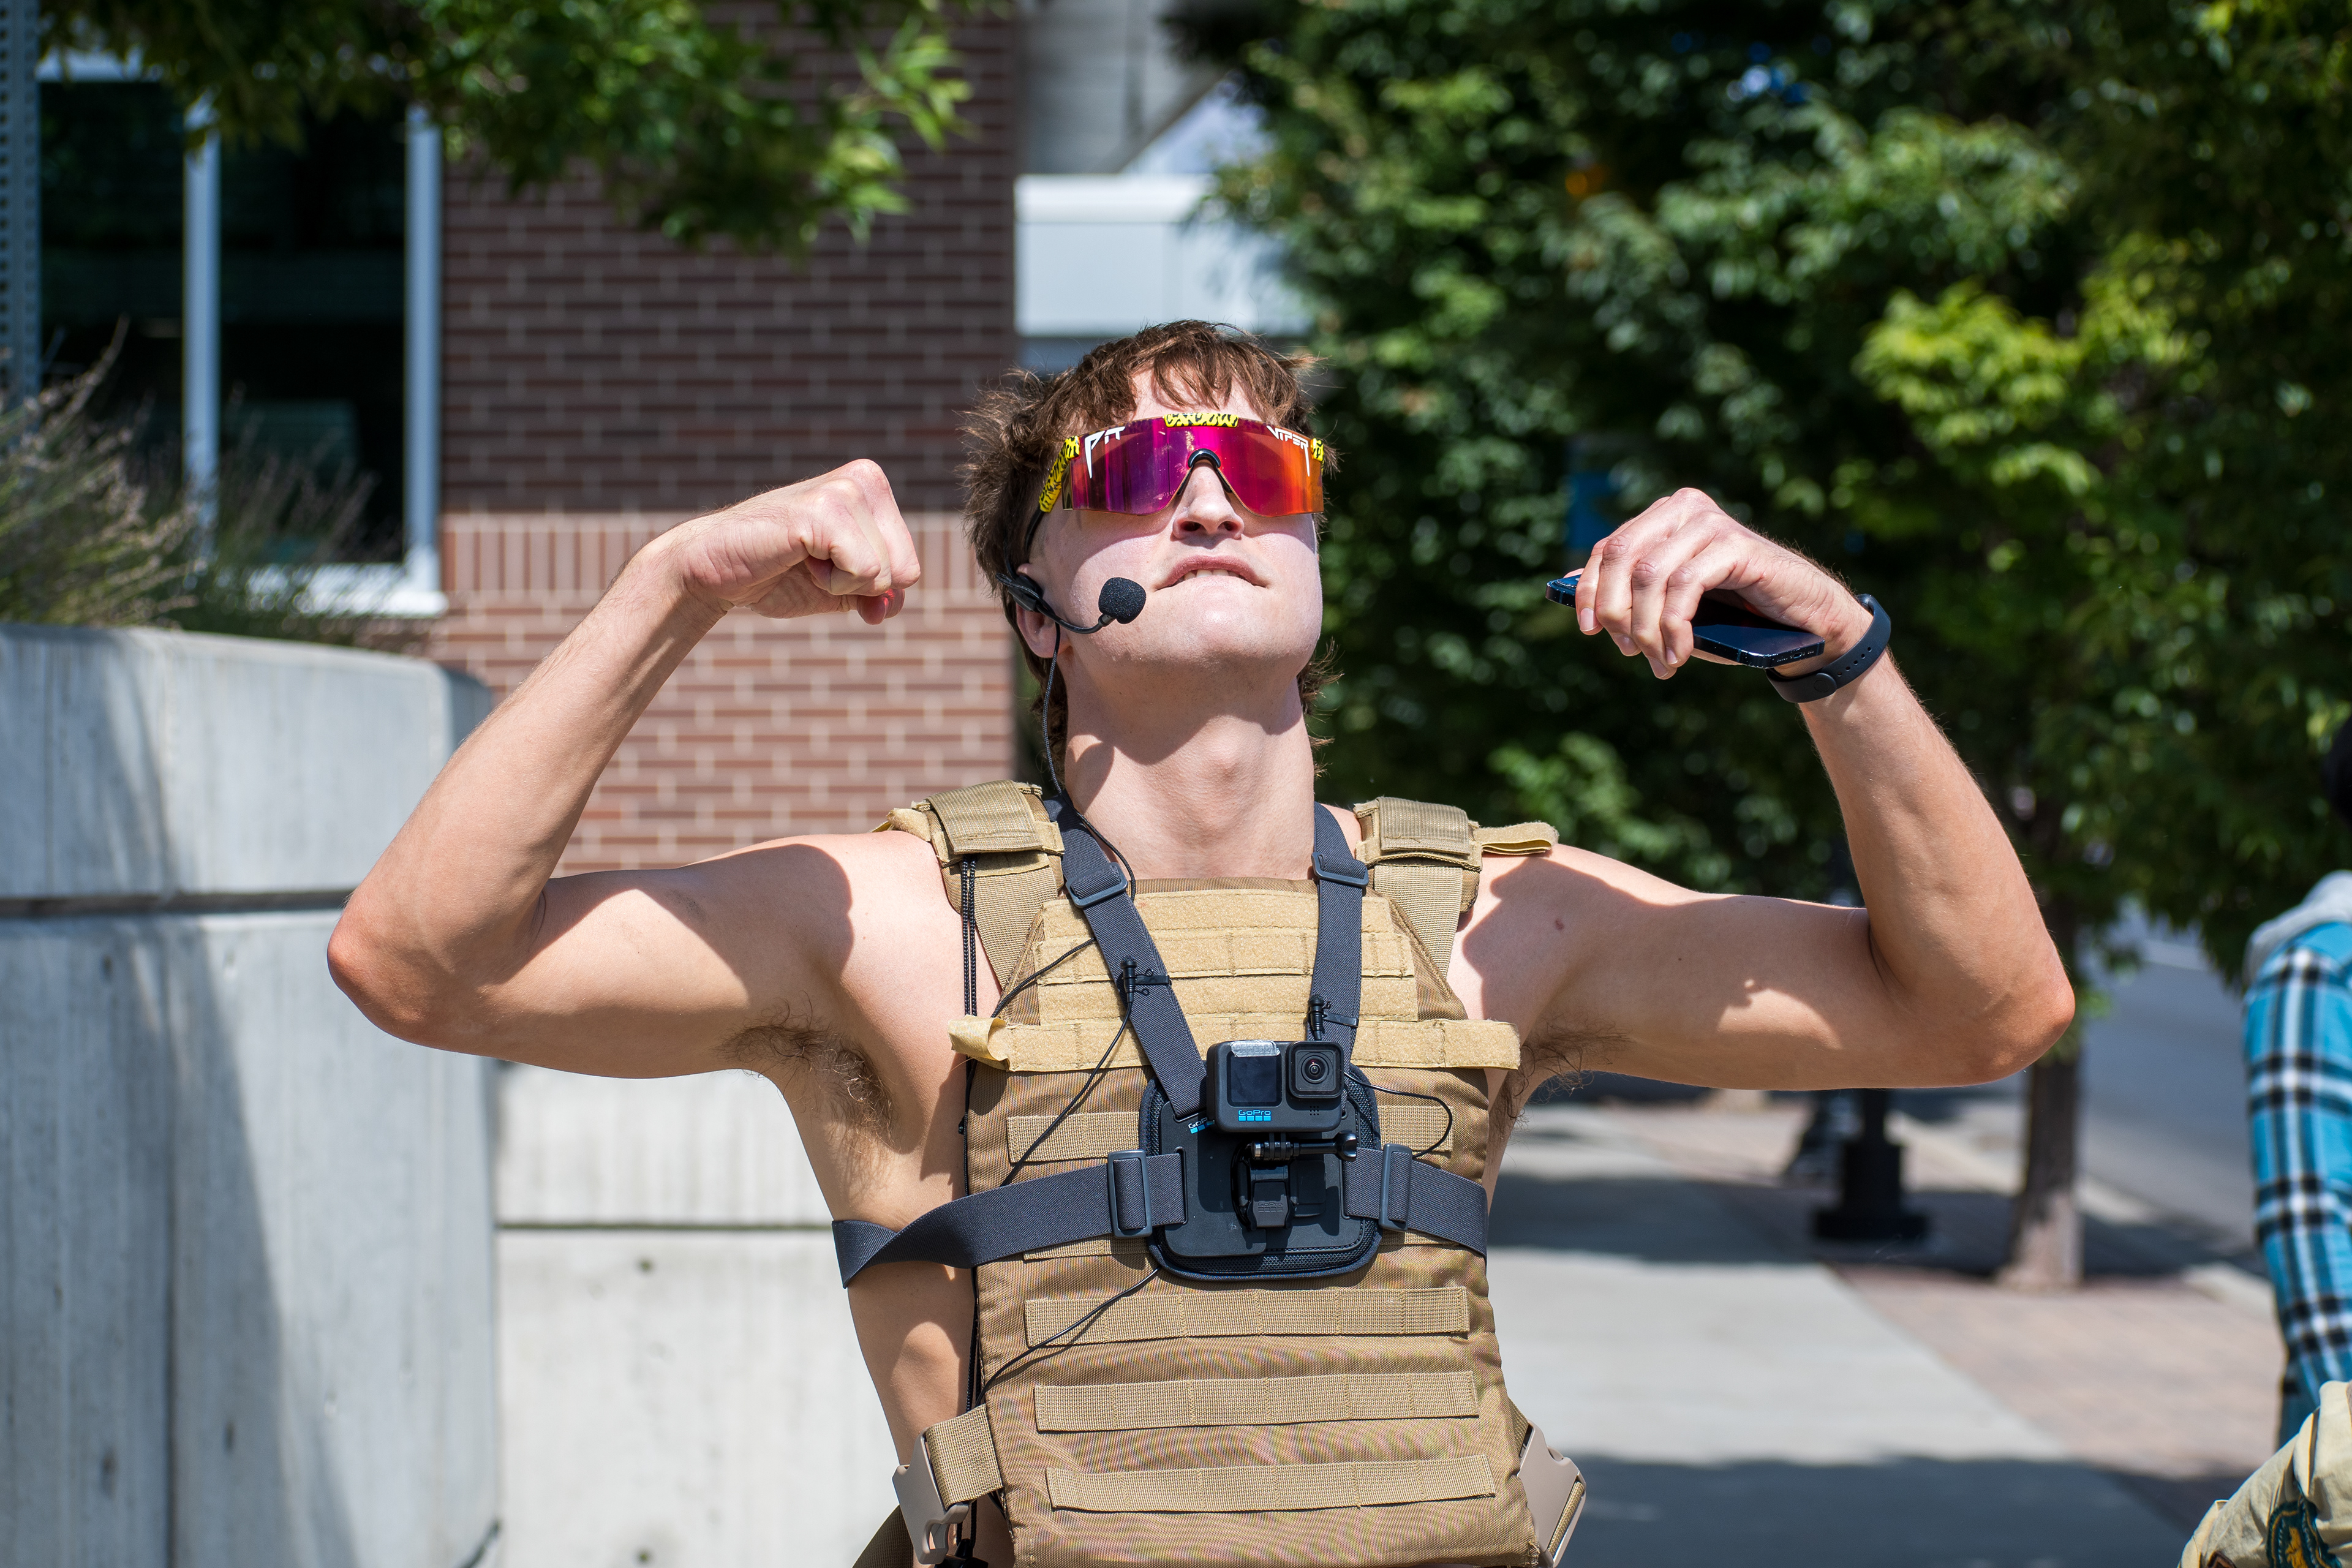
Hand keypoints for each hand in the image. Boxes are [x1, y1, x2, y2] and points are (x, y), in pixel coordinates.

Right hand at [658, 460, 921, 625]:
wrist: (713, 571)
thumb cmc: (776, 576)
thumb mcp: (841, 591)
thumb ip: (879, 596)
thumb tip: (894, 606)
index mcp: (874, 489)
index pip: (911, 568)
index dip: (870, 589)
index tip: (826, 567)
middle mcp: (866, 478)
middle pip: (905, 572)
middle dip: (858, 588)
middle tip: (810, 564)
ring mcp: (846, 490)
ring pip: (885, 575)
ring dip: (840, 585)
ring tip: (801, 558)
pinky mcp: (824, 510)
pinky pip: (865, 573)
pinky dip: (830, 583)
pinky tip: (796, 557)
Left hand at [1573, 489, 1870, 678]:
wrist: (1801, 626)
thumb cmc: (1732, 616)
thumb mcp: (1669, 606)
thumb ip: (1626, 593)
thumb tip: (1569, 588)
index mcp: (1664, 517)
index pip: (1609, 549)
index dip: (1591, 591)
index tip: (1589, 631)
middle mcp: (1685, 510)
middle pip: (1622, 558)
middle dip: (1616, 612)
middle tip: (1630, 652)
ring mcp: (1711, 524)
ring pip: (1649, 576)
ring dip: (1646, 629)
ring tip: (1661, 662)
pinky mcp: (1736, 546)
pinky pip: (1683, 586)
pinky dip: (1673, 626)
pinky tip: (1679, 654)